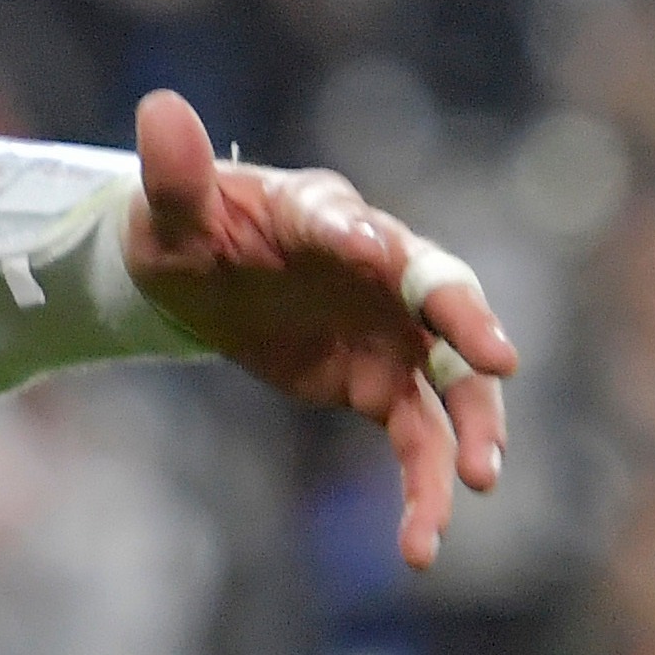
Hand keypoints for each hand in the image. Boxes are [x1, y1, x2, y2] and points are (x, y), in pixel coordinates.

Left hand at [121, 89, 517, 569]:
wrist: (193, 278)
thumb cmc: (183, 228)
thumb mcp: (167, 210)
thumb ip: (172, 174)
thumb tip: (158, 108)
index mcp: (326, 217)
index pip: (358, 226)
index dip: (369, 242)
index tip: (373, 253)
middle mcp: (379, 271)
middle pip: (440, 299)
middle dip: (469, 328)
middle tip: (496, 366)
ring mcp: (389, 332)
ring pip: (448, 385)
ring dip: (469, 432)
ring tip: (477, 483)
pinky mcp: (378, 385)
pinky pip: (416, 441)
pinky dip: (425, 488)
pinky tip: (421, 545)